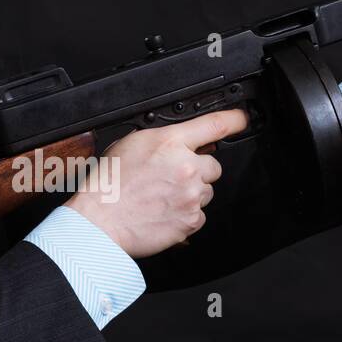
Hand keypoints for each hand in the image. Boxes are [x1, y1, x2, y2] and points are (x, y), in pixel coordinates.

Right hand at [64, 109, 247, 257]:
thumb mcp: (131, 145)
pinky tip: (163, 213)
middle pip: (213, 165)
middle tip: (172, 179)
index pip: (214, 124)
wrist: (100, 220)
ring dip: (191, 194)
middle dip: (198, 171)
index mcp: (170, 142)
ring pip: (206, 192)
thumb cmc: (108, 185)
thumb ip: (162, 141)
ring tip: (162, 198)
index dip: (233, 120)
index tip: (241, 120)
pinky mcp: (190, 220)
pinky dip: (185, 216)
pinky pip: (199, 215)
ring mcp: (190, 195)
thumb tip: (179, 143)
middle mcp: (186, 166)